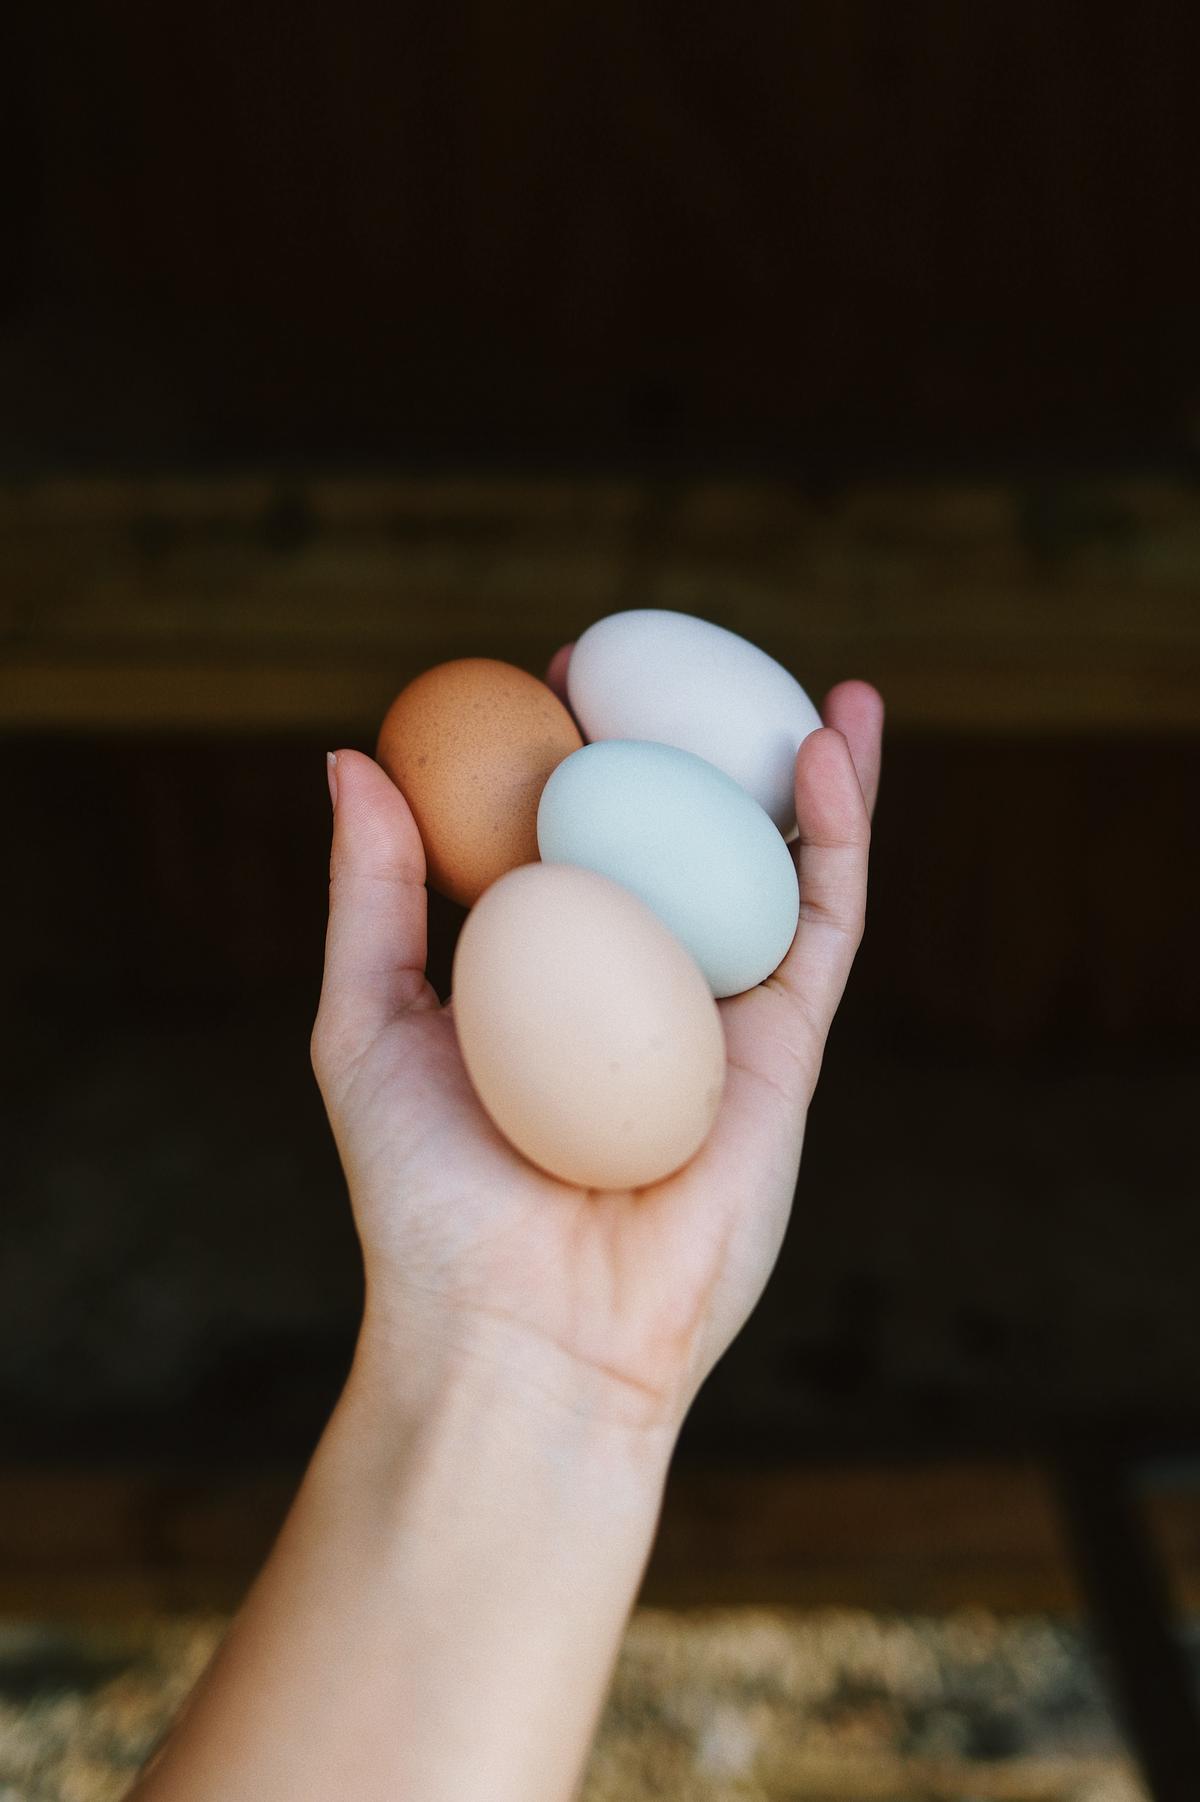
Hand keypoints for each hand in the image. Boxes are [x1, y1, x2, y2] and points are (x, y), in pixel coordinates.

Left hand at [312, 652, 882, 1440]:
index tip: (552, 669)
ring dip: (799, 774)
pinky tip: (823, 742)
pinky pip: (824, 918)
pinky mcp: (786, 1050)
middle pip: (679, 844)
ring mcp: (719, 1015)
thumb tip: (351, 758)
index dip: (570, 750)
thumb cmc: (424, 1192)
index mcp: (545, 977)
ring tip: (800, 684)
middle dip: (687, 748)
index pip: (569, 838)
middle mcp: (639, 987)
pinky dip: (837, 828)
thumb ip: (371, 894)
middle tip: (665, 654)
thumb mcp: (368, 1021)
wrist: (519, 1330)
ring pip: (772, 870)